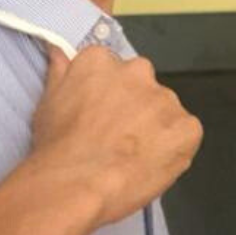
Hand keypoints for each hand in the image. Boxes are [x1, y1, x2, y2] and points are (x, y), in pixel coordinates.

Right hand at [30, 43, 202, 227]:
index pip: (111, 70)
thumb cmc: (58, 148)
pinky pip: (185, 135)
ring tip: (132, 157)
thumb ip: (60, 71)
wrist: (78, 183)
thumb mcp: (48, 102)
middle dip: (134, 109)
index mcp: (102, 60)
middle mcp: (137, 71)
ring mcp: (165, 99)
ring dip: (154, 129)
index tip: (100, 116)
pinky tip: (150, 164)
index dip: (107, 97)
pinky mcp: (187, 127)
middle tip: (116, 138)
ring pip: (165, 111)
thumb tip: (59, 50)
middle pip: (141, 86)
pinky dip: (173, 149)